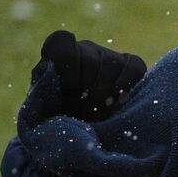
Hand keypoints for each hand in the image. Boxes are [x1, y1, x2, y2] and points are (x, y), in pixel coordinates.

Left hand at [30, 30, 145, 120]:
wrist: (81, 134)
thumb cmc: (59, 120)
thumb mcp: (43, 107)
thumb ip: (43, 88)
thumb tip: (49, 70)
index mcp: (57, 53)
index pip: (62, 42)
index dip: (67, 67)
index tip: (67, 92)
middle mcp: (84, 49)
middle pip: (90, 58)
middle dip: (88, 90)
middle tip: (83, 114)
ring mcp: (108, 56)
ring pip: (112, 62)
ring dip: (105, 92)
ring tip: (99, 114)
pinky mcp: (130, 66)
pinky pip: (134, 66)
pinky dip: (128, 83)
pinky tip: (119, 101)